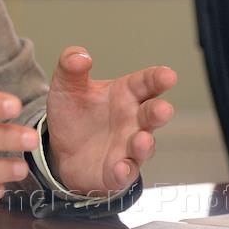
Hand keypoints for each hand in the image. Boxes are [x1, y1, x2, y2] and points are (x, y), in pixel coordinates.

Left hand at [45, 46, 176, 195]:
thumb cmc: (74, 112)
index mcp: (126, 94)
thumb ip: (71, 66)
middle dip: (159, 112)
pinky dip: (124, 171)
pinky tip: (120, 167)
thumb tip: (80, 56)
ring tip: (140, 139)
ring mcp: (128, 147)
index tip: (168, 75)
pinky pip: (124, 173)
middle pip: (152, 115)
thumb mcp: (67, 85)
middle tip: (163, 109)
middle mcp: (133, 121)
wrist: (60, 147)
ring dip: (144, 144)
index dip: (158, 79)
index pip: (146, 83)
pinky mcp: (117, 171)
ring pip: (143, 146)